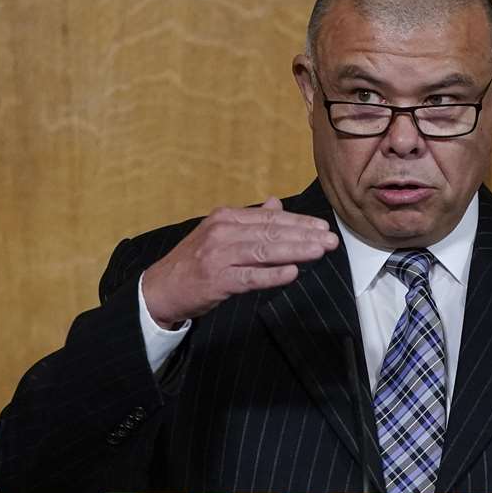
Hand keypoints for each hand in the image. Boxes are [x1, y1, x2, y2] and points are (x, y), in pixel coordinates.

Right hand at [142, 198, 338, 328]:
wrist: (161, 288)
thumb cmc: (194, 262)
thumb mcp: (219, 233)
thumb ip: (250, 221)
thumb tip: (277, 204)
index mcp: (226, 218)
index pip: (270, 217)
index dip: (299, 222)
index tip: (322, 228)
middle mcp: (222, 232)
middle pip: (271, 232)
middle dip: (304, 236)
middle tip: (331, 240)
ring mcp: (218, 256)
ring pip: (264, 251)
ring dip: (295, 251)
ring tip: (319, 251)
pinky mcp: (216, 280)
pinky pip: (250, 277)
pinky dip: (272, 275)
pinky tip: (292, 273)